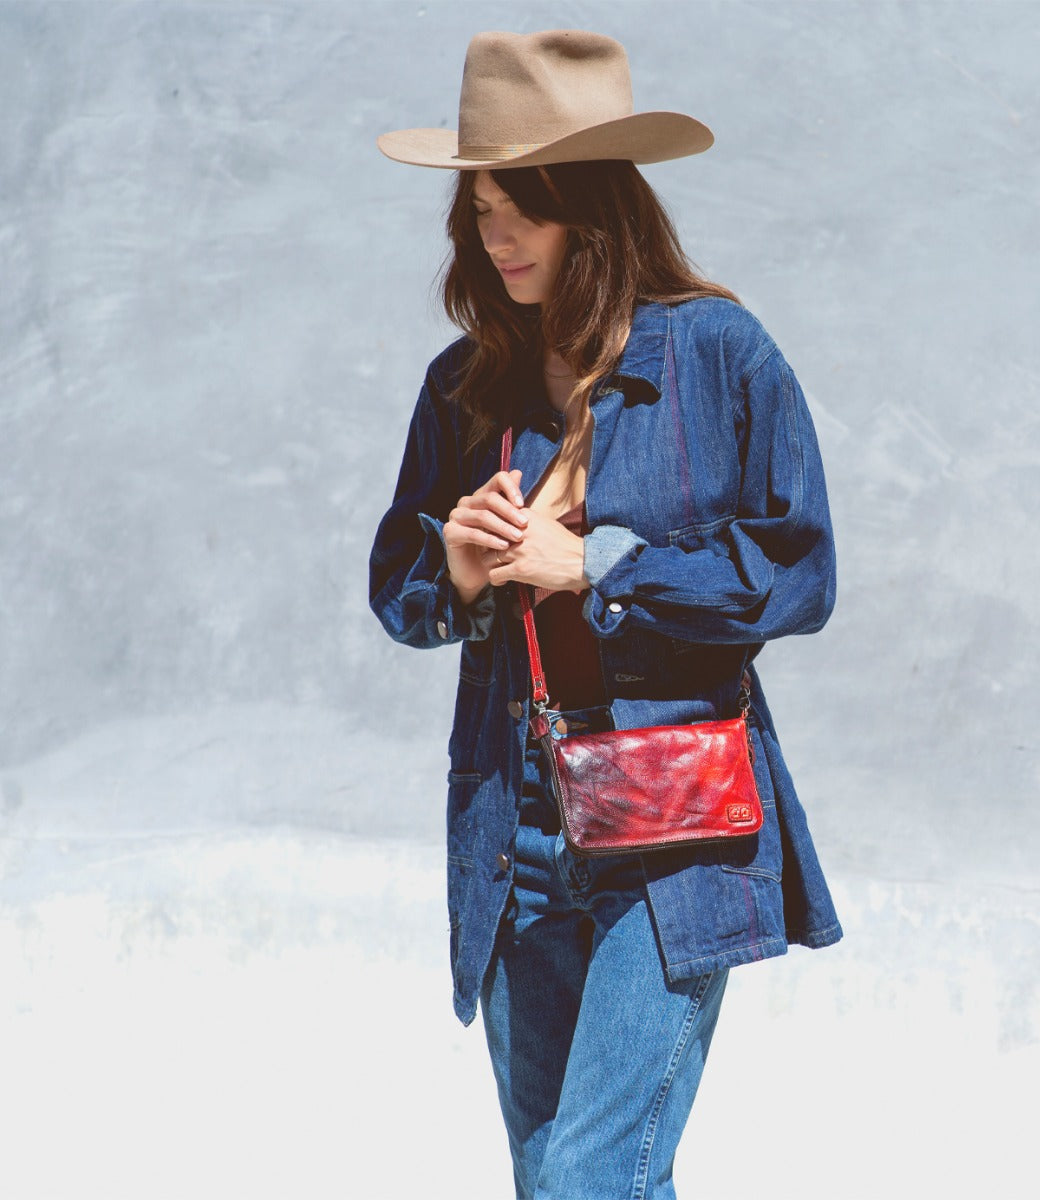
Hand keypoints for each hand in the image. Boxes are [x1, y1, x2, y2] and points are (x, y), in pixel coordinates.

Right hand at [444, 469, 527, 603]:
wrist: (477, 572)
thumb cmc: (495, 547)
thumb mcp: (507, 524)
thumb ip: (512, 501)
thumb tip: (518, 472)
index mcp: (481, 495)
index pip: (498, 478)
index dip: (511, 487)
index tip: (523, 503)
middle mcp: (467, 502)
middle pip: (490, 498)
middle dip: (510, 511)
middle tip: (525, 524)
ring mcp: (456, 516)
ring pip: (482, 516)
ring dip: (502, 526)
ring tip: (518, 537)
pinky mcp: (450, 532)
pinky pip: (472, 533)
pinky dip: (490, 539)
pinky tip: (503, 546)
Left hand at [485, 508, 587, 592]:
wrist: (583, 562)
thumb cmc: (567, 545)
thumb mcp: (547, 524)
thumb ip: (528, 521)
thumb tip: (514, 520)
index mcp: (526, 517)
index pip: (496, 518)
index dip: (492, 529)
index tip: (494, 537)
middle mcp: (519, 531)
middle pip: (488, 537)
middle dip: (488, 547)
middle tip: (493, 554)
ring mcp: (519, 551)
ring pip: (487, 556)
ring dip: (490, 564)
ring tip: (497, 567)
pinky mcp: (520, 569)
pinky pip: (494, 574)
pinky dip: (495, 579)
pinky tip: (503, 579)